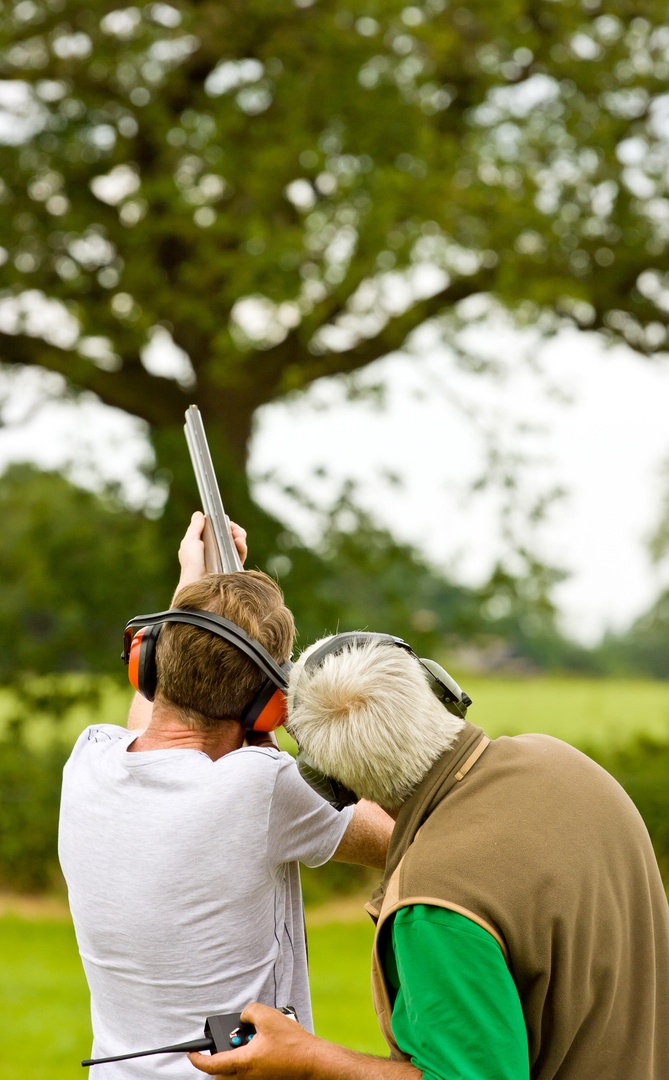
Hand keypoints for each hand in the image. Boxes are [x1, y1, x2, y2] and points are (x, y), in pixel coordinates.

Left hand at [174, 513, 247, 596]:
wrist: (197, 582)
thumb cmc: (191, 563)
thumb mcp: (189, 541)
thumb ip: (195, 527)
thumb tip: (199, 514)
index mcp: (205, 544)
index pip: (218, 530)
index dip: (224, 524)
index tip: (226, 521)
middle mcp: (217, 551)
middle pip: (230, 536)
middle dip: (234, 529)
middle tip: (233, 527)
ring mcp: (225, 559)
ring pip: (238, 544)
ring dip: (240, 536)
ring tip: (238, 534)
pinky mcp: (233, 567)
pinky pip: (241, 554)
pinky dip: (242, 546)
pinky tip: (239, 541)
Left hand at [188, 1002, 315, 1077]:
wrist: (313, 1061)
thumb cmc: (293, 1043)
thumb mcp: (268, 1016)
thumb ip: (249, 1011)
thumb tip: (244, 1017)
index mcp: (244, 1063)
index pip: (211, 1066)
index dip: (197, 1059)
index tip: (191, 1053)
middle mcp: (248, 1076)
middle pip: (220, 1076)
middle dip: (215, 1064)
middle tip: (219, 1048)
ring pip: (234, 1076)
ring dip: (231, 1063)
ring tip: (243, 1046)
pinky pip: (247, 1075)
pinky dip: (245, 1065)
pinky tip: (259, 1049)